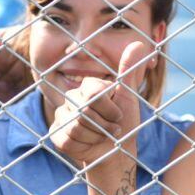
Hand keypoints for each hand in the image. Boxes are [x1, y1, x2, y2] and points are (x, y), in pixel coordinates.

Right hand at [49, 40, 150, 168]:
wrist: (116, 151)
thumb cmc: (123, 123)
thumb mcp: (130, 97)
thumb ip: (130, 71)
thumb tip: (139, 44)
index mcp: (87, 87)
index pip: (93, 93)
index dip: (109, 109)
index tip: (118, 116)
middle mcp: (71, 98)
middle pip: (85, 111)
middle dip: (105, 125)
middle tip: (112, 128)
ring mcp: (61, 116)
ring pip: (76, 127)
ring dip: (96, 136)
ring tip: (102, 136)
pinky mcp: (55, 134)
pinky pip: (68, 140)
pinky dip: (85, 146)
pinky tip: (89, 144)